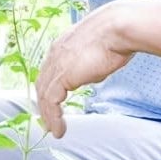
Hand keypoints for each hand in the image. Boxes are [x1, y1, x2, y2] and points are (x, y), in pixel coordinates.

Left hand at [33, 5, 140, 137]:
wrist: (118, 28)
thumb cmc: (116, 35)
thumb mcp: (99, 50)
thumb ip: (91, 63)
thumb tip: (93, 73)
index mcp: (62, 46)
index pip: (48, 71)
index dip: (48, 89)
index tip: (51, 104)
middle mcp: (54, 54)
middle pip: (42, 84)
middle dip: (43, 104)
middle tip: (47, 122)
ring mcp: (56, 64)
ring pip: (44, 95)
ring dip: (47, 116)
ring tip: (53, 131)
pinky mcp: (62, 76)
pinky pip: (51, 102)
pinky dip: (53, 118)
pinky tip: (58, 131)